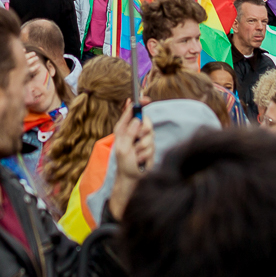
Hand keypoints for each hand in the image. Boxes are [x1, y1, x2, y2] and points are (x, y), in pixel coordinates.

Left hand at [106, 102, 154, 220]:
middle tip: (138, 140)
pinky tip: (140, 158)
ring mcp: (143, 138)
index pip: (133, 111)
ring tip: (136, 154)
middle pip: (146, 120)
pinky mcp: (150, 146)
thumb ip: (129, 133)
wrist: (132, 177)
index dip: (139, 103)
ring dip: (143, 147)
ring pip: (151, 134)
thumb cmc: (124, 163)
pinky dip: (146, 153)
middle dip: (144, 130)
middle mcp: (134, 131)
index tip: (146, 99)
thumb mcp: (123, 148)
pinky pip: (152, 145)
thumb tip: (137, 120)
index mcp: (123, 128)